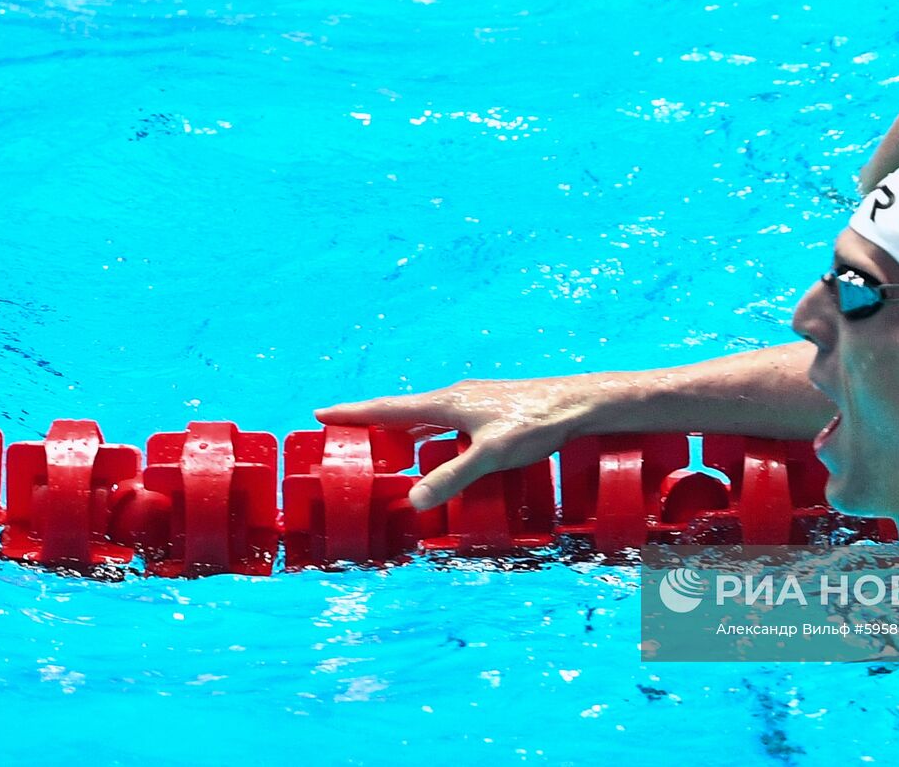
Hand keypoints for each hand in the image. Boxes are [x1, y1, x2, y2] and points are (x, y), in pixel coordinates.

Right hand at [315, 376, 596, 509]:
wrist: (577, 404)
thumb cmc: (536, 424)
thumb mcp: (490, 455)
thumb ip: (451, 478)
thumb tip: (413, 501)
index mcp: (447, 403)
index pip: (389, 408)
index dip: (354, 413)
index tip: (321, 413)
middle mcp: (456, 398)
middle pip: (403, 412)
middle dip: (373, 424)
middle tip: (345, 435)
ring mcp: (475, 403)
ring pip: (428, 420)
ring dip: (405, 433)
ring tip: (386, 448)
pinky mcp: (492, 411)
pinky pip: (449, 425)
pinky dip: (433, 438)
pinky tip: (441, 452)